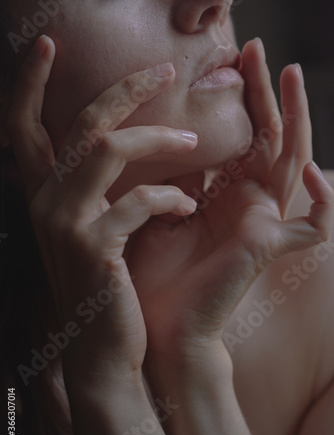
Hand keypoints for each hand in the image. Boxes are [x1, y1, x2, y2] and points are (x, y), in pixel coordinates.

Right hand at [6, 35, 197, 388]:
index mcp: (42, 196)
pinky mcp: (95, 248)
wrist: (100, 346)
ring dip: (157, 138)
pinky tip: (187, 205)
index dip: (30, 84)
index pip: (23, 128)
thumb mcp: (88, 230)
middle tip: (161, 70)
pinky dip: (170, 197)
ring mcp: (66, 224)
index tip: (49, 46)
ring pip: (108, 150)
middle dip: (122, 90)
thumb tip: (116, 146)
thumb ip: (90, 190)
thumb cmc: (101, 284)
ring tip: (193, 139)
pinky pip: (138, 201)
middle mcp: (45, 203)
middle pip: (79, 124)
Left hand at [127, 39, 333, 364]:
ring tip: (291, 73)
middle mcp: (246, 205)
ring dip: (296, 120)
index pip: (241, 137)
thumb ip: (177, 178)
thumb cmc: (153, 271)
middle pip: (266, 138)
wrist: (158, 324)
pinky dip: (323, 202)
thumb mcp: (160, 210)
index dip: (240, 100)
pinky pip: (313, 228)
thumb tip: (178, 139)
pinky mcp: (268, 249)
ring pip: (291, 163)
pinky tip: (305, 172)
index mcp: (221, 195)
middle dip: (264, 93)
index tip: (231, 60)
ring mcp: (262, 225)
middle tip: (256, 48)